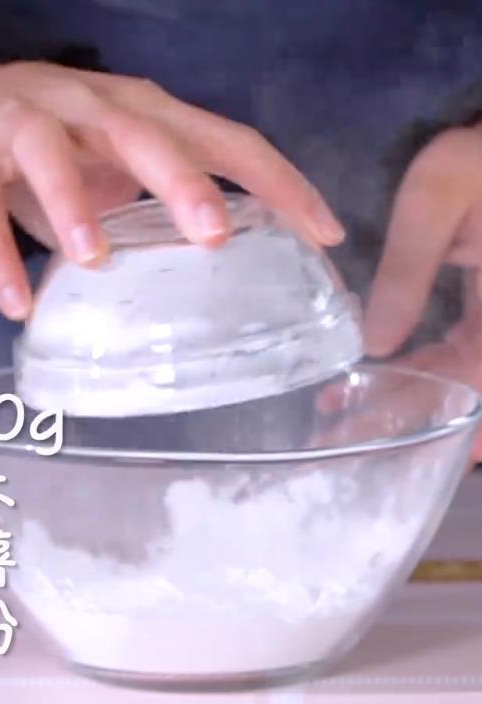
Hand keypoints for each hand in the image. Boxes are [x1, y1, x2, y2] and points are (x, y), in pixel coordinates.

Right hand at [0, 61, 343, 318]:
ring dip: (74, 205)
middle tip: (215, 234)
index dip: (280, 183)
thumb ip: (167, 210)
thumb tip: (230, 280)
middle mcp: (92, 109)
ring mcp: (25, 124)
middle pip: (144, 134)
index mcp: (146, 115)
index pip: (226, 142)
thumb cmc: (62, 151)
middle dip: (182, 181)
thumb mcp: (125, 170)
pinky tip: (16, 303)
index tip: (326, 235)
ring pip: (50, 154)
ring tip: (95, 259)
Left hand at [364, 126, 481, 459]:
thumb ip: (408, 270)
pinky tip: (368, 383)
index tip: (377, 451)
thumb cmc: (480, 153)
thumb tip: (375, 346)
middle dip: (401, 423)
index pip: (469, 385)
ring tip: (338, 420)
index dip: (430, 425)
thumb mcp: (436, 198)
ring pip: (454, 383)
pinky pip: (454, 359)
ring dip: (403, 404)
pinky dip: (415, 376)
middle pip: (460, 395)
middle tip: (337, 444)